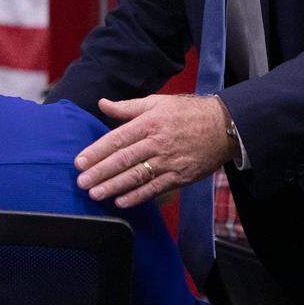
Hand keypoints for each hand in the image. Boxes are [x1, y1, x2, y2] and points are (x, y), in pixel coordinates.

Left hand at [75, 94, 232, 207]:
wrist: (224, 126)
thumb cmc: (188, 112)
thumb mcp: (158, 102)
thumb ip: (128, 107)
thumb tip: (103, 104)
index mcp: (150, 122)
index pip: (118, 138)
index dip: (97, 151)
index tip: (80, 162)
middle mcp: (158, 142)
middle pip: (124, 160)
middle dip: (100, 172)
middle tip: (81, 182)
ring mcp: (169, 161)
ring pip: (137, 176)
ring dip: (113, 187)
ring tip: (95, 194)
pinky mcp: (180, 176)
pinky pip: (155, 189)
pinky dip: (137, 197)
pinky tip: (121, 202)